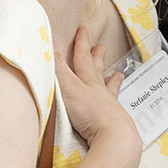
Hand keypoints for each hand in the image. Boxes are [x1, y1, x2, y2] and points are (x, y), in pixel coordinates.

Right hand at [56, 26, 136, 151]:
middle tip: (102, 47)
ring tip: (118, 75)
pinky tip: (117, 108)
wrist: (114, 138)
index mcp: (88, 82)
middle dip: (97, 58)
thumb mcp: (67, 86)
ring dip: (111, 81)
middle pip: (98, 71)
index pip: (82, 58)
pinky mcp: (113, 124)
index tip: (84, 30)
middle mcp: (100, 92)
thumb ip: (56, 65)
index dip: (81, 44)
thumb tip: (48, 37)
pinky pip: (114, 110)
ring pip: (109, 90)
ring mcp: (109, 108)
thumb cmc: (90, 113)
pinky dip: (114, 105)